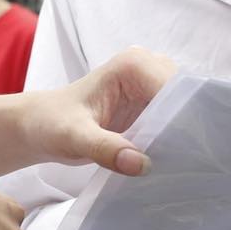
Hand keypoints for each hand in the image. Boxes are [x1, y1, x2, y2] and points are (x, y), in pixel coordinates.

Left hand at [27, 47, 176, 175]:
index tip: (190, 151)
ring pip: (185, 110)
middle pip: (187, 98)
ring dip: (183, 135)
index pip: (176, 89)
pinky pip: (174, 120)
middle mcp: (147, 69)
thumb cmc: (51, 124)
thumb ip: (105, 148)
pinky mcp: (150, 105)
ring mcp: (151, 86)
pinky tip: (173, 159)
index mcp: (133, 65)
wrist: (40, 127)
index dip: (185, 118)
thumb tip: (141, 164)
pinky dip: (174, 139)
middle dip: (188, 127)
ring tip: (184, 163)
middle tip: (191, 161)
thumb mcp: (74, 137)